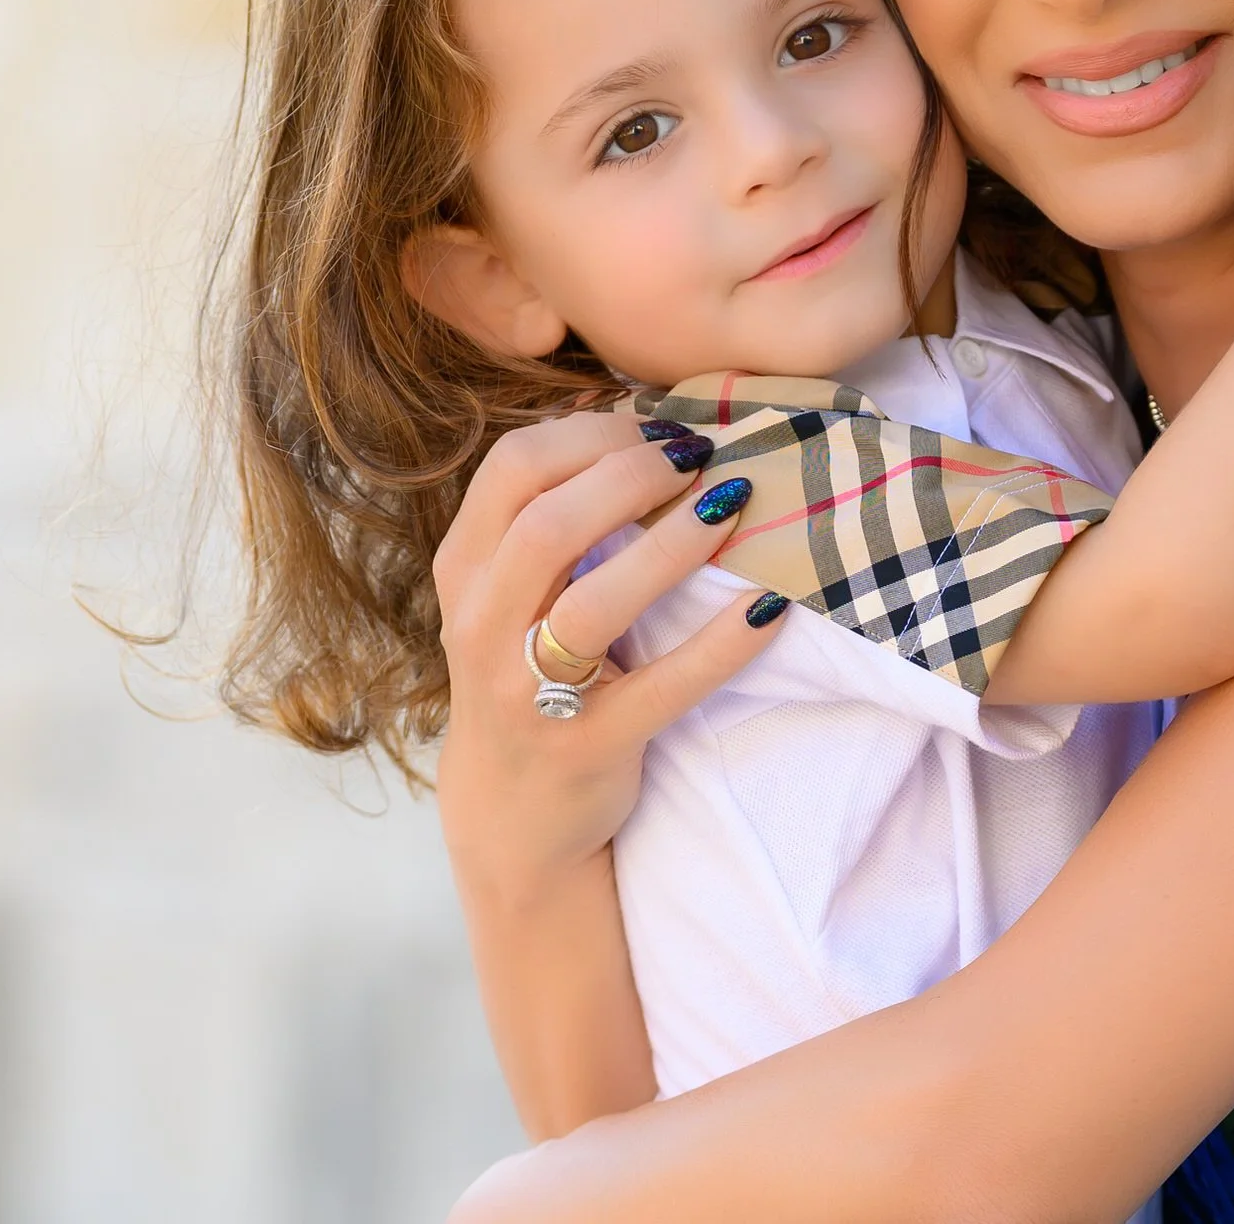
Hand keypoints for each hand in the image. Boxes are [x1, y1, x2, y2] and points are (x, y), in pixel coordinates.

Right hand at [431, 412, 782, 907]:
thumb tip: (629, 415)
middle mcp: (483, 629)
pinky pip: (662, 687)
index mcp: (466, 573)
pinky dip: (720, 644)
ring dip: (673, 545)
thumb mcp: (508, 594)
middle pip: (548, 525)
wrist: (512, 817)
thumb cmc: (528, 674)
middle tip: (700, 457)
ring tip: (733, 504)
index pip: (511, 471)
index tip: (655, 428)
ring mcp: (529, 694)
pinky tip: (767, 606)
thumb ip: (548, 516)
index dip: (590, 434)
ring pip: (594, 604)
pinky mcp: (588, 748)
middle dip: (631, 475)